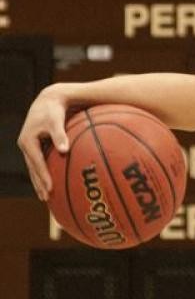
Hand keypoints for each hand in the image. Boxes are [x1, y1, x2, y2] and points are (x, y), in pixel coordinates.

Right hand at [16, 85, 70, 200]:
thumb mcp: (56, 121)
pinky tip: (49, 183)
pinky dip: (42, 174)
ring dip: (38, 182)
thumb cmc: (53, 110)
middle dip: (39, 184)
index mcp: (28, 141)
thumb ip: (60, 135)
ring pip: (33, 168)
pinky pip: (37, 163)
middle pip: (32, 169)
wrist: (49, 100)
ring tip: (45, 196)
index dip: (43, 176)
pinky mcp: (34, 146)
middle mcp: (25, 144)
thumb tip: (64, 149)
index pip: (36, 163)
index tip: (50, 189)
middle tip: (46, 199)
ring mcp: (29, 146)